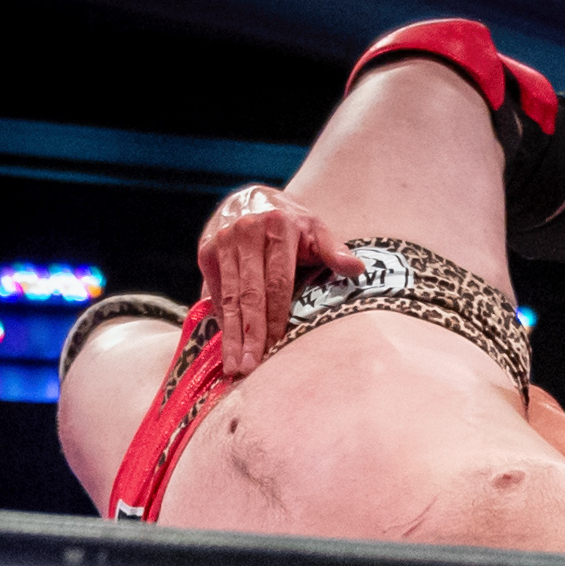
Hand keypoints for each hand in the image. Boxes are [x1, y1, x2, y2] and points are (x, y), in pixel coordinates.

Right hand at [197, 185, 365, 377]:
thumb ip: (333, 250)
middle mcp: (246, 232)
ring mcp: (223, 241)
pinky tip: (225, 346)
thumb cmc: (290, 222)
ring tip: (233, 366)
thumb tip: (357, 269)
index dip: (276, 317)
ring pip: (229, 297)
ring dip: (231, 335)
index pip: (277, 282)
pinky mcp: (207, 251)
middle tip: (249, 367)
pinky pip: (217, 293)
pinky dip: (221, 321)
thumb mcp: (314, 228)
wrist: (251, 198)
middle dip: (250, 333)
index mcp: (277, 227)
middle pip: (250, 294)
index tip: (276, 347)